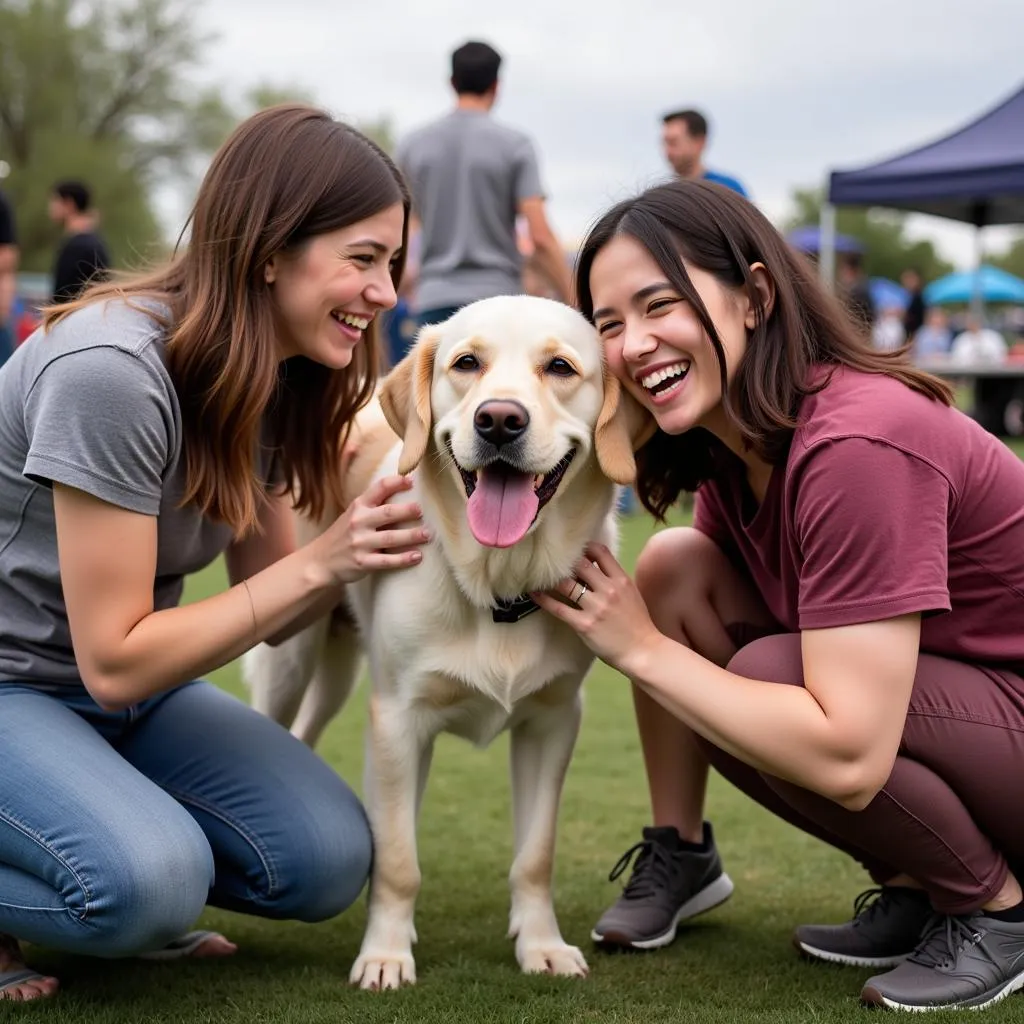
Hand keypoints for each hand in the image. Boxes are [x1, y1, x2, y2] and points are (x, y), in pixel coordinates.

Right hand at [315, 475, 428, 584]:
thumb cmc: (344, 534)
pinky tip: (417, 556)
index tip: (412, 482)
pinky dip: (403, 559)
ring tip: (427, 534)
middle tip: (423, 511)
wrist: (320, 561)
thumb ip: (374, 506)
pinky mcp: (363, 562)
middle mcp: (359, 522)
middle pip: (388, 513)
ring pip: (391, 537)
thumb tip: (406, 495)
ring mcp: (360, 543)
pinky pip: (387, 561)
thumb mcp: (354, 514)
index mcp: (359, 506)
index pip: (379, 488)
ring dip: (412, 535)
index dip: (397, 483)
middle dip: (408, 511)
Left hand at [531, 543, 660, 674]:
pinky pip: (558, 608)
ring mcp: (595, 607)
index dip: (585, 548)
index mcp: (621, 580)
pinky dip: (543, 599)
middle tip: (554, 563)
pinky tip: (534, 594)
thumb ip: (614, 580)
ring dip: (551, 579)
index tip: (575, 550)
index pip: (600, 552)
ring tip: (539, 576)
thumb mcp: (631, 594)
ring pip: (566, 584)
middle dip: (566, 562)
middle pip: (580, 564)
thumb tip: (596, 567)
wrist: (643, 651)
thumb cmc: (638, 624)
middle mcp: (608, 590)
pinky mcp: (583, 624)